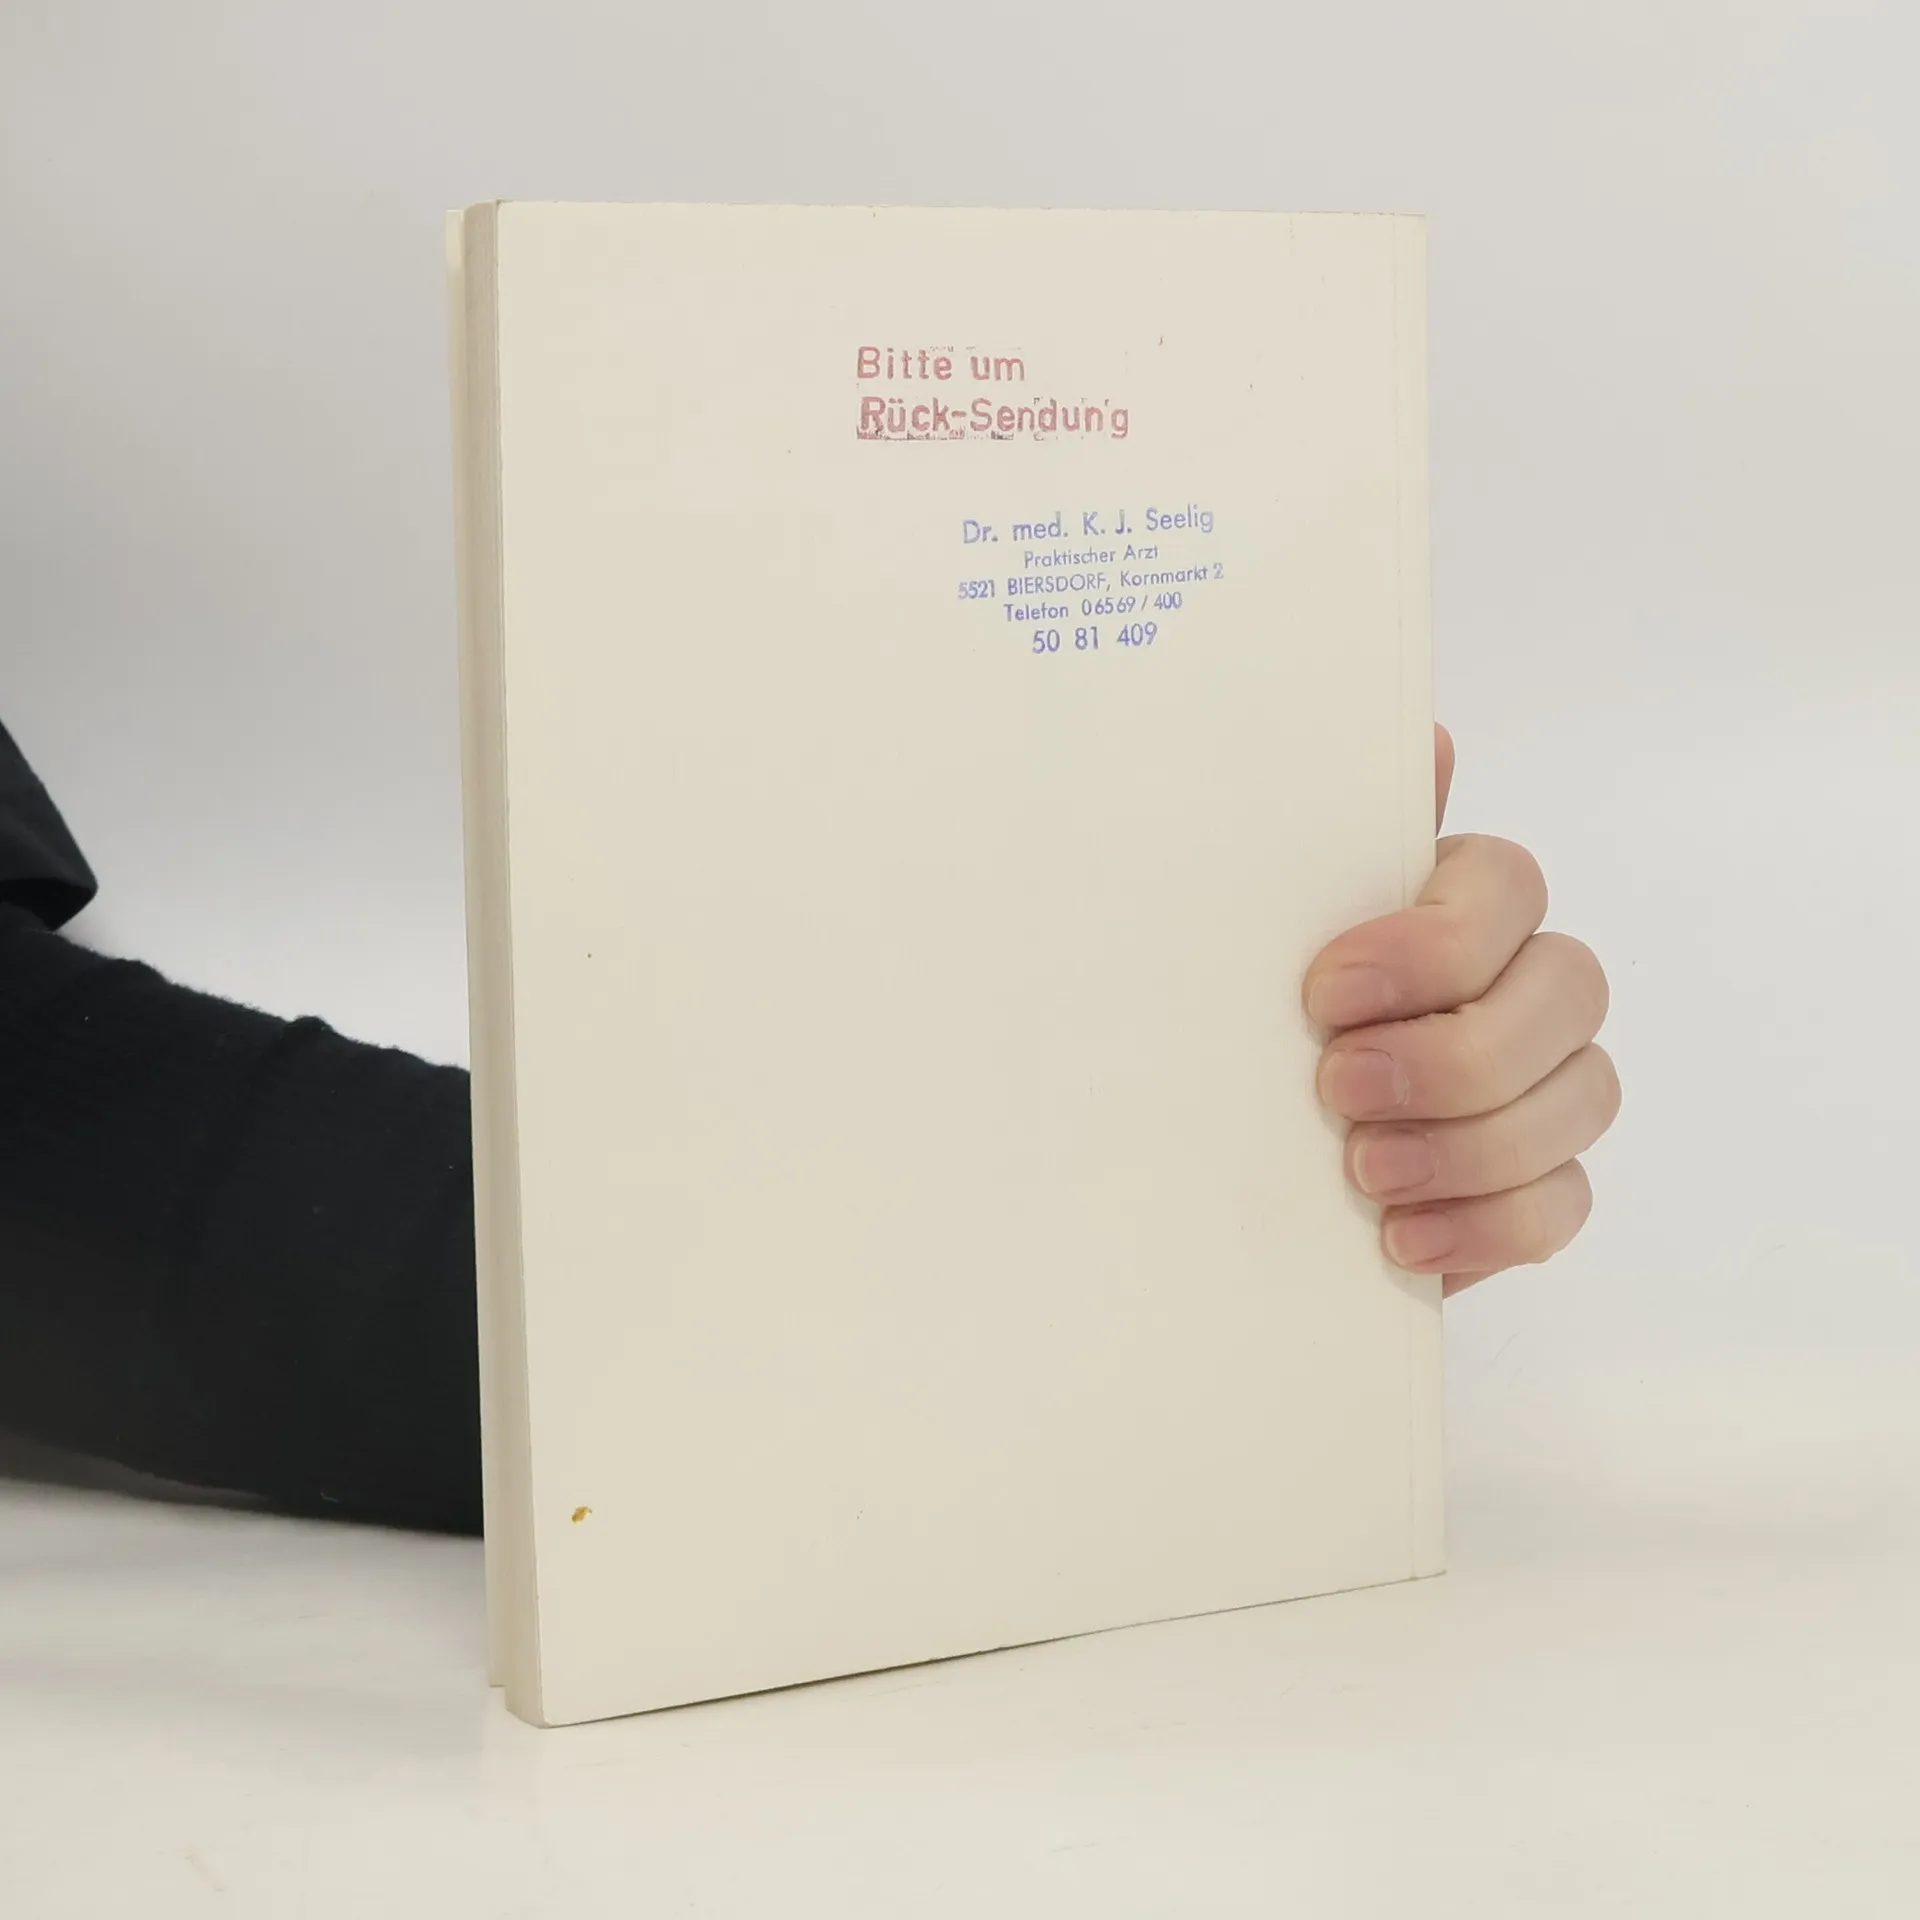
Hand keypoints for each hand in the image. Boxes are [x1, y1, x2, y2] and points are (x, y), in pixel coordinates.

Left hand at [1303, 726, 1617, 1295]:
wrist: (1236, 1133)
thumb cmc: (1266, 1007)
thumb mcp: (1273, 925)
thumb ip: (1340, 844)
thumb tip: (1429, 739)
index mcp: (1463, 901)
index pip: (1508, 887)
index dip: (1430, 945)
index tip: (1324, 993)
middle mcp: (1527, 982)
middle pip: (1568, 992)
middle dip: (1454, 1053)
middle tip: (1339, 1090)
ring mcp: (1551, 1084)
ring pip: (1584, 1099)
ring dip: (1471, 1146)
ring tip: (1365, 1174)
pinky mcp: (1540, 1182)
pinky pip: (1564, 1204)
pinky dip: (1486, 1228)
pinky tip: (1403, 1241)